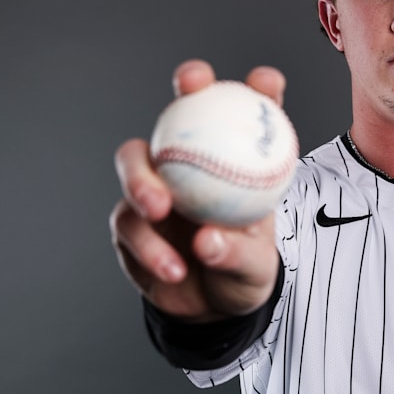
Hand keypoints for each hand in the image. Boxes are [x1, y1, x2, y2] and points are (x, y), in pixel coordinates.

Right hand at [109, 59, 286, 321]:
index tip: (265, 82)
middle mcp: (187, 164)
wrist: (208, 310)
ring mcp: (152, 189)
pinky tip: (173, 268)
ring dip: (144, 180)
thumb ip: (238, 252)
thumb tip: (208, 238)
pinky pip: (129, 225)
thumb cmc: (241, 271)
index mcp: (229, 164)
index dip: (255, 89)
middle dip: (185, 95)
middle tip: (189, 95)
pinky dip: (150, 247)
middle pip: (177, 118)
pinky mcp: (128, 223)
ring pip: (134, 164)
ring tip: (160, 207)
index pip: (244, 117)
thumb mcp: (256, 267)